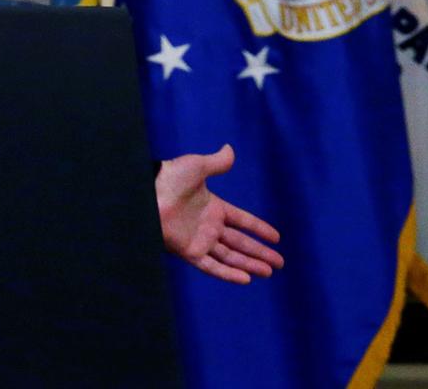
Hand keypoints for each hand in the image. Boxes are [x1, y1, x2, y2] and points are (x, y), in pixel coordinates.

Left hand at [155, 144, 283, 284]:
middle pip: (240, 242)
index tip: (277, 238)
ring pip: (230, 256)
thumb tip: (229, 149)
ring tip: (269, 272)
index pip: (242, 220)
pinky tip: (246, 279)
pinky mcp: (188, 251)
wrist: (148, 192)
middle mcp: (208, 226)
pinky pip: (211, 266)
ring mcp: (199, 240)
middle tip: (279, 263)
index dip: (259, 228)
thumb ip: (216, 162)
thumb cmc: (169, 177)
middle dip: (260, 253)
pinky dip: (228, 273)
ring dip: (249, 264)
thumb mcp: (197, 166)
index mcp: (213, 207)